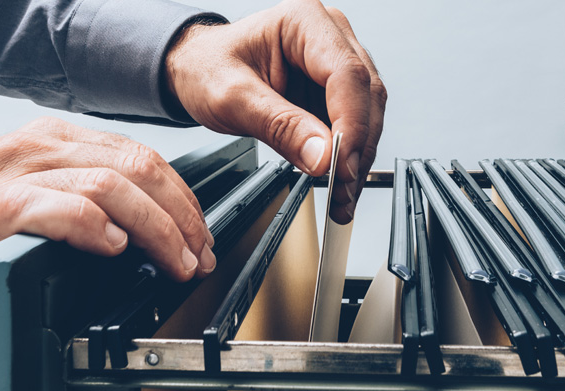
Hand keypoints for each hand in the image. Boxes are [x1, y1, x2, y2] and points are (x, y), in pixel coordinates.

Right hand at [0, 117, 215, 337]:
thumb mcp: (35, 205)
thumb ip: (85, 203)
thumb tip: (154, 233)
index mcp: (51, 142)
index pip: (140, 156)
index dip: (182, 199)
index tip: (200, 236)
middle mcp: (35, 149)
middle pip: (136, 167)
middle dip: (180, 215)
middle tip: (197, 255)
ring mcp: (11, 177)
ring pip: (108, 184)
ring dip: (155, 228)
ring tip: (172, 261)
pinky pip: (57, 208)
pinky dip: (96, 227)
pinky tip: (114, 249)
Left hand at [165, 0, 385, 223]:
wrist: (196, 69)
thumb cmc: (207, 67)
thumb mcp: (232, 98)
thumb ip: (279, 126)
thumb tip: (322, 156)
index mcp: (304, 22)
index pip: (346, 74)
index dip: (351, 124)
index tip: (340, 165)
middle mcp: (330, 36)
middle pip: (366, 95)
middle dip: (357, 148)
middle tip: (341, 189)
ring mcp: (336, 63)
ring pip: (368, 114)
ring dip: (358, 158)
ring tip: (340, 194)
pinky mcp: (336, 90)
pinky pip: (355, 125)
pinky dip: (349, 157)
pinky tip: (338, 181)